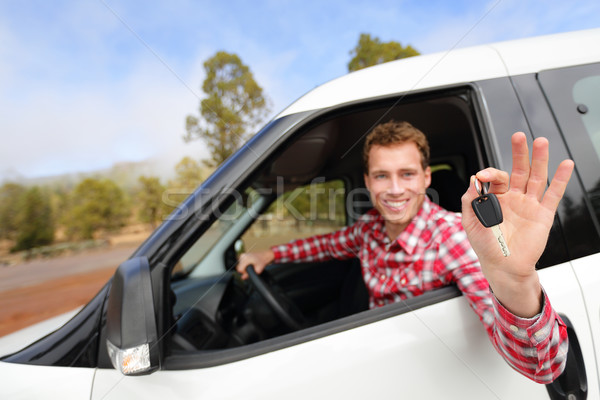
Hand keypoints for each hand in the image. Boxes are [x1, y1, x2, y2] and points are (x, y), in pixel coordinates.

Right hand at [236, 250, 274, 279]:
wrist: (265, 256)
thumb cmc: (262, 262)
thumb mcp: (257, 270)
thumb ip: (249, 275)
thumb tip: (242, 278)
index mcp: (246, 259)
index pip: (240, 269)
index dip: (244, 272)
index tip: (249, 272)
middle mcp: (243, 256)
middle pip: (239, 267)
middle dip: (244, 270)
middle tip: (251, 269)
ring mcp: (243, 255)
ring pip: (239, 265)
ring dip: (244, 267)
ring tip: (251, 266)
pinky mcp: (243, 255)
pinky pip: (241, 262)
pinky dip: (244, 264)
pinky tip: (249, 264)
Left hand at [461, 132, 573, 316]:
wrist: (503, 266)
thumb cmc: (486, 245)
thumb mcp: (470, 221)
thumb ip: (469, 200)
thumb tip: (473, 181)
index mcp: (495, 198)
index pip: (496, 177)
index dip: (490, 173)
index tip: (482, 176)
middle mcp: (513, 198)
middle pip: (519, 169)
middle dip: (519, 153)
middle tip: (519, 136)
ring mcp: (529, 205)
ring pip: (536, 177)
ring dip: (540, 159)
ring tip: (542, 142)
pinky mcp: (543, 214)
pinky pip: (553, 194)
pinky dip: (560, 179)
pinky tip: (565, 164)